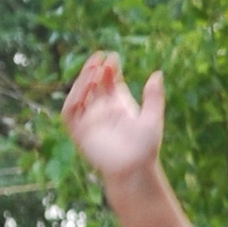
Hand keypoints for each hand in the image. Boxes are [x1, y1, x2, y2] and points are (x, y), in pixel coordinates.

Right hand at [61, 52, 166, 190]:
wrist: (135, 169)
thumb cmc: (146, 147)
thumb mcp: (153, 117)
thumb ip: (154, 96)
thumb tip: (157, 73)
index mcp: (119, 105)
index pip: (109, 82)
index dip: (109, 69)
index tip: (112, 57)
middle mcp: (102, 110)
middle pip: (93, 85)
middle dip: (94, 70)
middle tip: (99, 57)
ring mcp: (89, 120)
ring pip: (80, 95)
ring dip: (83, 81)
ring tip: (93, 68)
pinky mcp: (79, 132)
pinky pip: (70, 112)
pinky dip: (73, 98)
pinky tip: (84, 88)